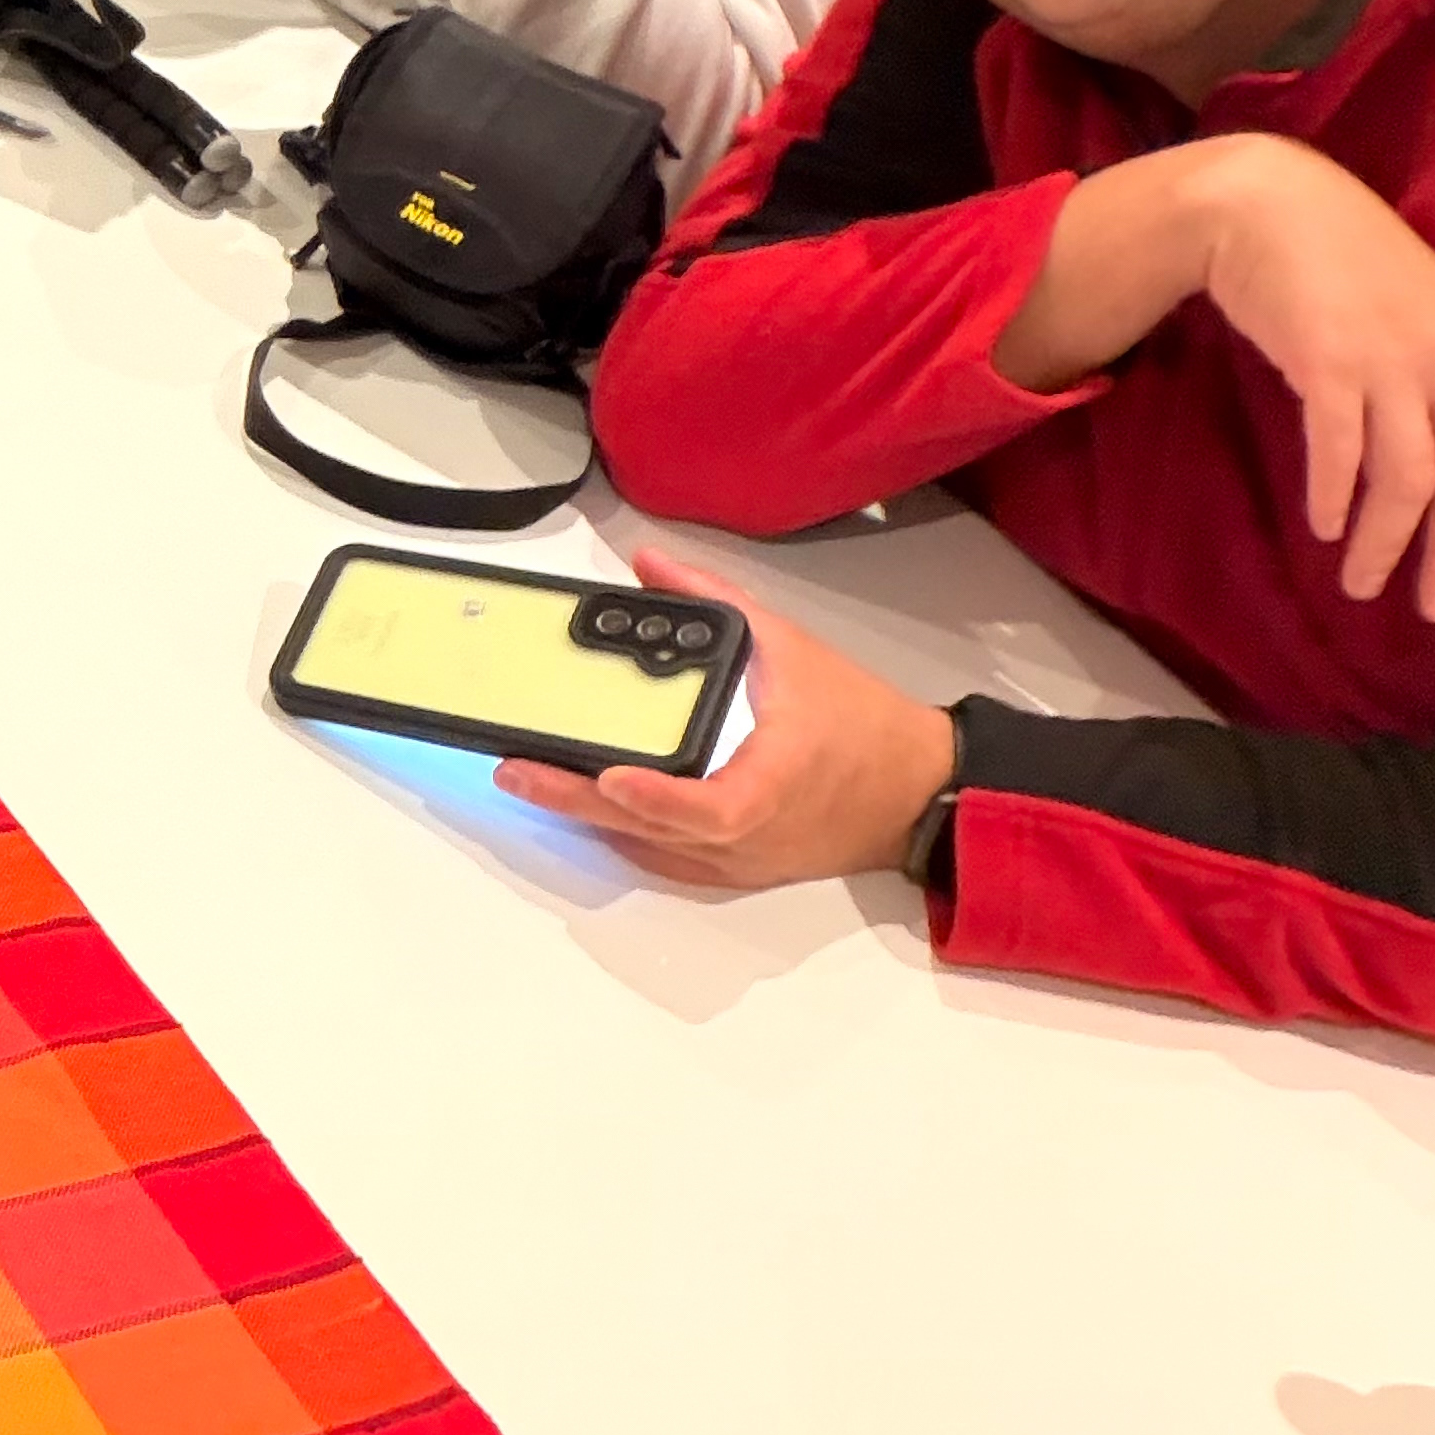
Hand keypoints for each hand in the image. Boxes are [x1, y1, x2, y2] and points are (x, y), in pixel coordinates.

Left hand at [497, 551, 957, 886]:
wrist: (917, 791)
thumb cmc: (861, 720)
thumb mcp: (791, 646)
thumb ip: (714, 602)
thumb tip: (647, 564)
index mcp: (778, 782)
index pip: (716, 807)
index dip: (661, 799)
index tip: (612, 777)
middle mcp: (755, 835)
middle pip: (657, 831)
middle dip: (578, 801)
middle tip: (516, 770)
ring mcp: (744, 861)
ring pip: (654, 850)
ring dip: (591, 819)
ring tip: (529, 780)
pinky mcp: (738, 870)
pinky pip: (668, 861)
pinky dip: (625, 834)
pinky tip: (582, 806)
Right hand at [1175, 139, 1434, 611]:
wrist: (1269, 205)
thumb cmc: (1347, 264)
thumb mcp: (1424, 316)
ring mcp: (1394, 359)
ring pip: (1408, 478)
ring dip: (1384, 543)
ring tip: (1360, 584)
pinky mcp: (1330, 361)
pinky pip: (1340, 449)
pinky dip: (1333, 496)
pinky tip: (1322, 526)